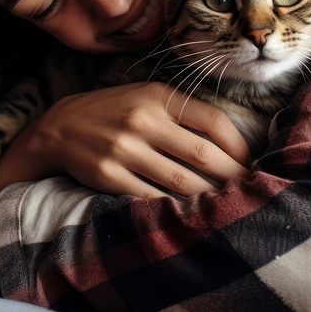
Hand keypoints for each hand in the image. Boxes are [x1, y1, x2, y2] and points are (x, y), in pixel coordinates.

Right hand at [0, 82, 250, 198]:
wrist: (59, 127)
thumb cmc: (114, 112)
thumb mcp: (146, 97)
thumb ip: (183, 112)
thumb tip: (231, 144)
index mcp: (158, 96)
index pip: (213, 121)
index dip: (239, 148)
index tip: (251, 165)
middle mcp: (143, 119)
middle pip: (204, 156)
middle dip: (233, 179)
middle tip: (250, 194)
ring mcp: (124, 148)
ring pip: (182, 183)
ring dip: (209, 200)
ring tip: (226, 209)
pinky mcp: (109, 175)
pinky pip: (152, 199)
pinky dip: (174, 210)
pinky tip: (189, 216)